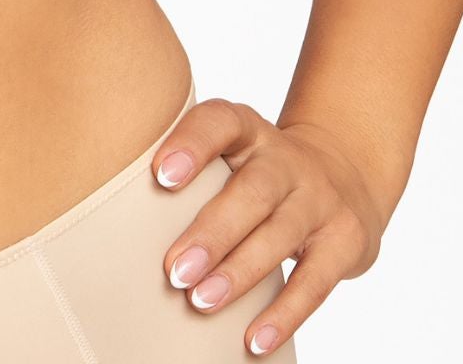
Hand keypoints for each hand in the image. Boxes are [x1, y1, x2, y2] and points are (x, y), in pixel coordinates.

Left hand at [151, 96, 384, 354]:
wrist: (342, 174)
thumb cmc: (256, 171)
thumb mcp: (230, 153)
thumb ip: (190, 173)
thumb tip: (116, 219)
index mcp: (248, 129)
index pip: (219, 122)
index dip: (192, 145)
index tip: (159, 176)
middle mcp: (286, 158)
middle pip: (252, 191)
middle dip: (212, 232)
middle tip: (174, 270)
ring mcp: (320, 197)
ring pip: (280, 235)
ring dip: (239, 273)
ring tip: (201, 302)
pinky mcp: (346, 239)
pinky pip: (315, 282)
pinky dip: (283, 314)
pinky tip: (253, 340)